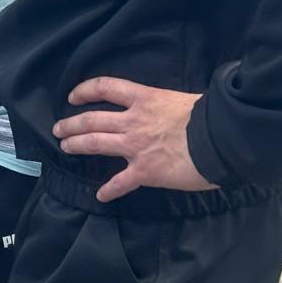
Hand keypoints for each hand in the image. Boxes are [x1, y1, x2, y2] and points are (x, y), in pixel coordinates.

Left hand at [52, 77, 213, 202]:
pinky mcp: (144, 171)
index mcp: (144, 99)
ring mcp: (136, 147)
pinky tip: (101, 195)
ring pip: (95, 143)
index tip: (73, 96)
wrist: (222, 139)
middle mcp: (133, 121)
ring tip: (65, 148)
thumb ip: (164, 106)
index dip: (85, 90)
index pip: (106, 87)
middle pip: (92, 119)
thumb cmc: (210, 116)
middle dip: (71, 124)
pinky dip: (109, 189)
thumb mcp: (181, 100)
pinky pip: (120, 182)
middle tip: (59, 129)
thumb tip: (162, 110)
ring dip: (77, 145)